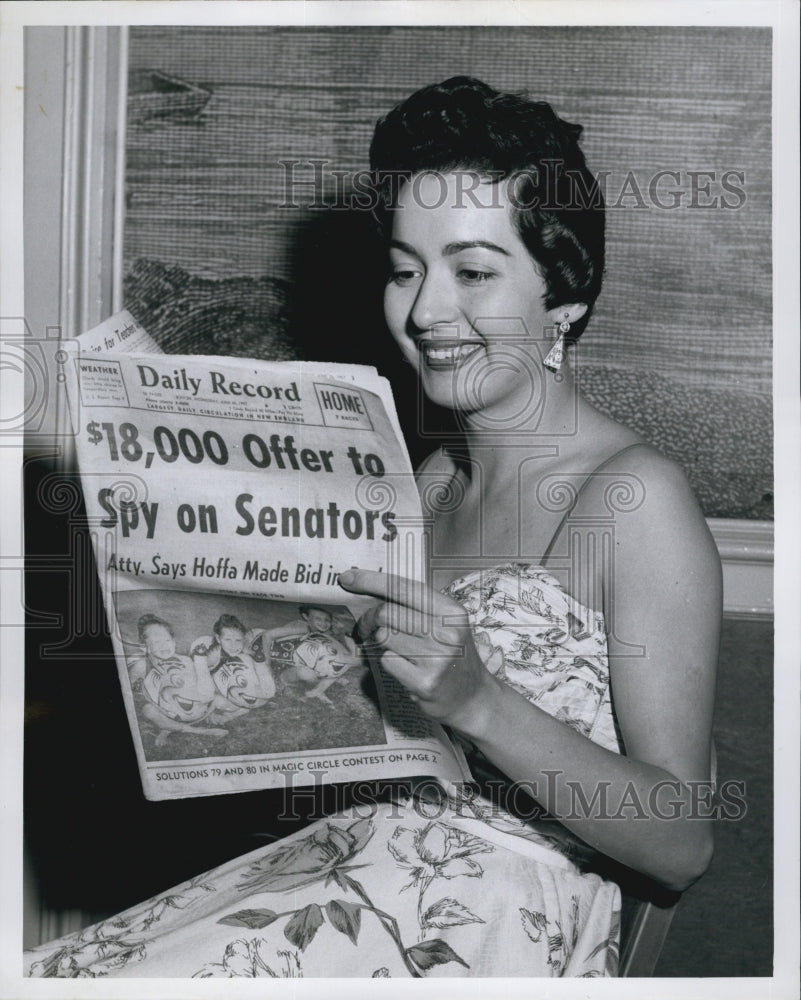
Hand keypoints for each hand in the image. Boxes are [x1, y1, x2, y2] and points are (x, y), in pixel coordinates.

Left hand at [338, 568, 494, 731]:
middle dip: (369, 618)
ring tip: (392, 647)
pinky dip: (388, 661)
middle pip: (387, 613)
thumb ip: (417, 607)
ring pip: (384, 637)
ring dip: (380, 641)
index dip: (371, 580)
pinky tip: (405, 667)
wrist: (474, 698)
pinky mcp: (424, 682)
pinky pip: (387, 661)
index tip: (348, 578)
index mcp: (451, 611)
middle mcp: (446, 632)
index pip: (403, 588)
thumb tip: (371, 591)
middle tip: (366, 626)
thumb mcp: (446, 624)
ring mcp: (436, 659)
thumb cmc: (453, 655)